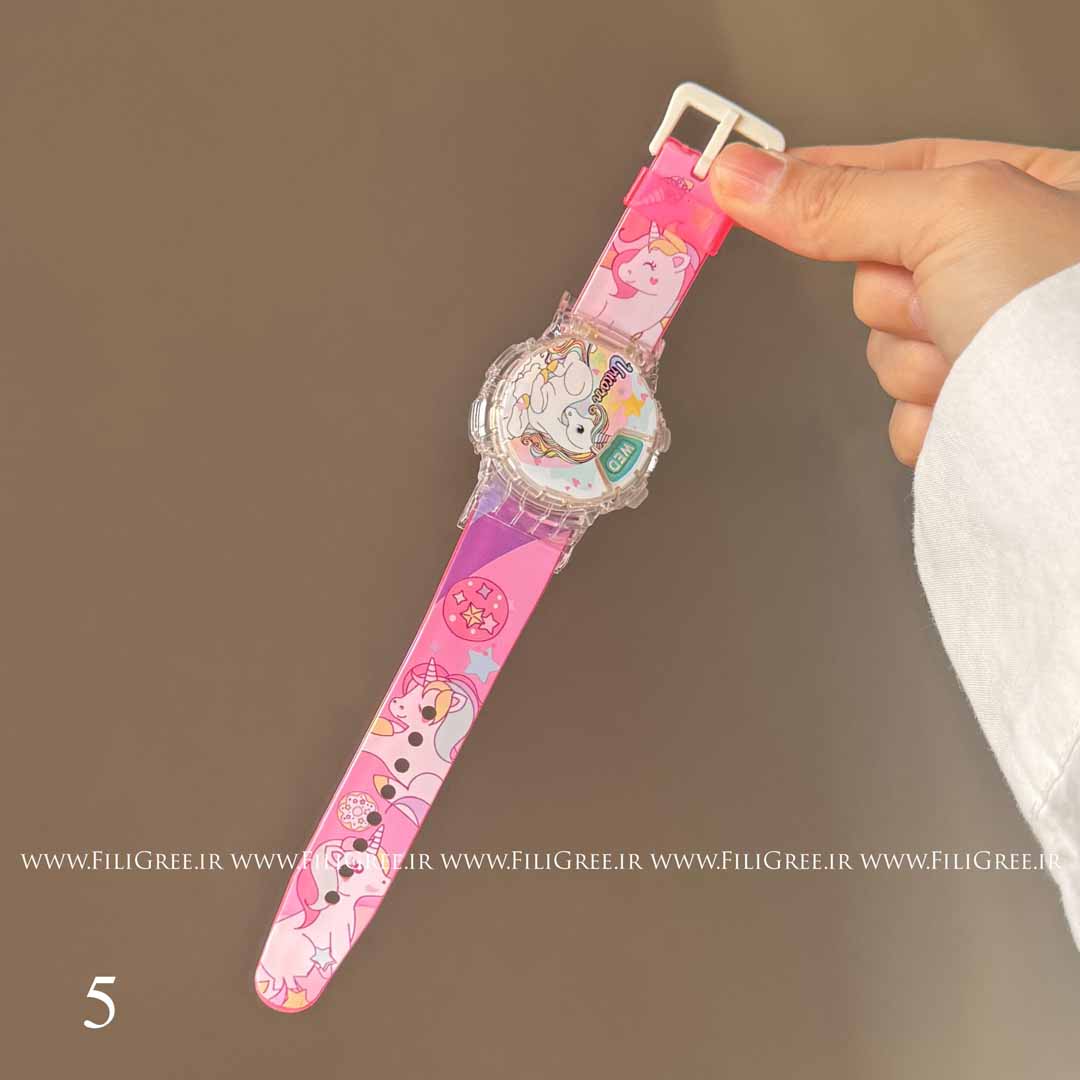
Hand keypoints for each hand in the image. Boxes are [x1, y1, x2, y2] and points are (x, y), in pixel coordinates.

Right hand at [708, 139, 1079, 464]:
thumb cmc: (1068, 309)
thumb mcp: (954, 214)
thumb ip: (839, 199)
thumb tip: (745, 176)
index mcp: (1028, 194)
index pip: (896, 170)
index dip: (825, 178)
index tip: (748, 179)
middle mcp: (1008, 270)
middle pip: (877, 275)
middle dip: (900, 298)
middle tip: (946, 299)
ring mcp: (988, 347)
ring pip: (886, 351)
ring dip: (917, 362)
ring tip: (978, 360)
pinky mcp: (974, 417)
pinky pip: (903, 415)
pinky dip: (929, 417)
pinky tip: (973, 407)